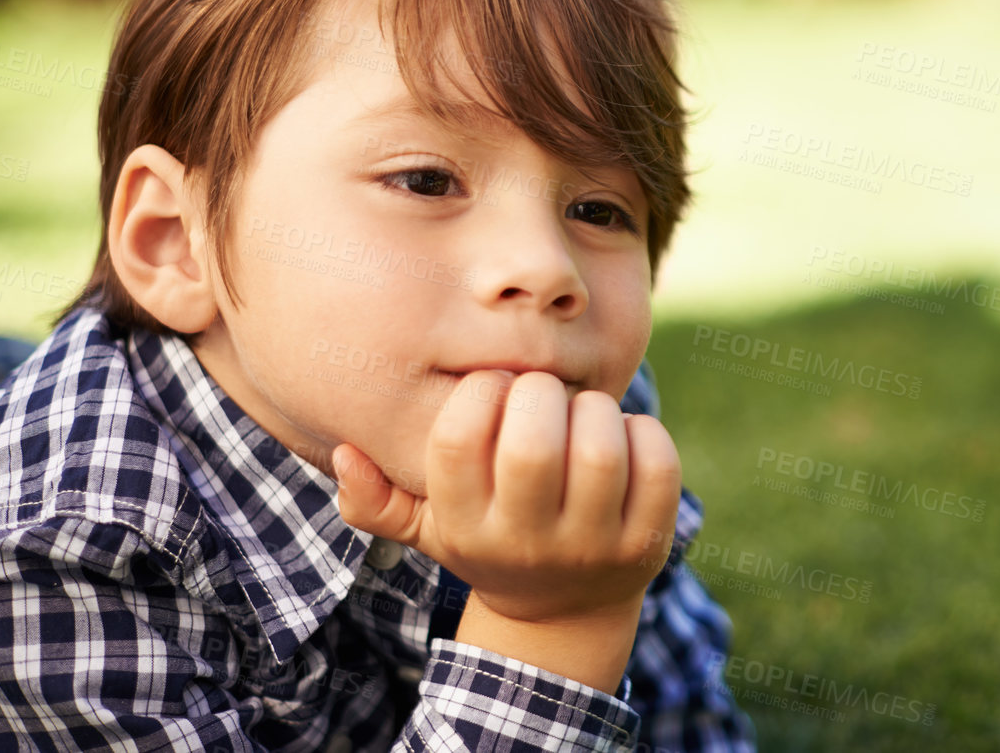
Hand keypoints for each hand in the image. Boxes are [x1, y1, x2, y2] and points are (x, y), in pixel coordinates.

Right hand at [330, 370, 682, 626]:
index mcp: (465, 527)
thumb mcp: (430, 528)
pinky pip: (656, 462)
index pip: (456, 443)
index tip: (491, 387)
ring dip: (593, 406)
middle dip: (539, 392)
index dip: (477, 392)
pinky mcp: (648, 541)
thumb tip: (343, 453)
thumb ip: (378, 499)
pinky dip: (642, 429)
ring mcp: (593, 546)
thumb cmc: (492, 539)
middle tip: (541, 393)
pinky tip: (623, 434)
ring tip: (580, 411)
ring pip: (600, 448)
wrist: (565, 611)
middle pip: (534, 446)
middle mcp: (526, 542)